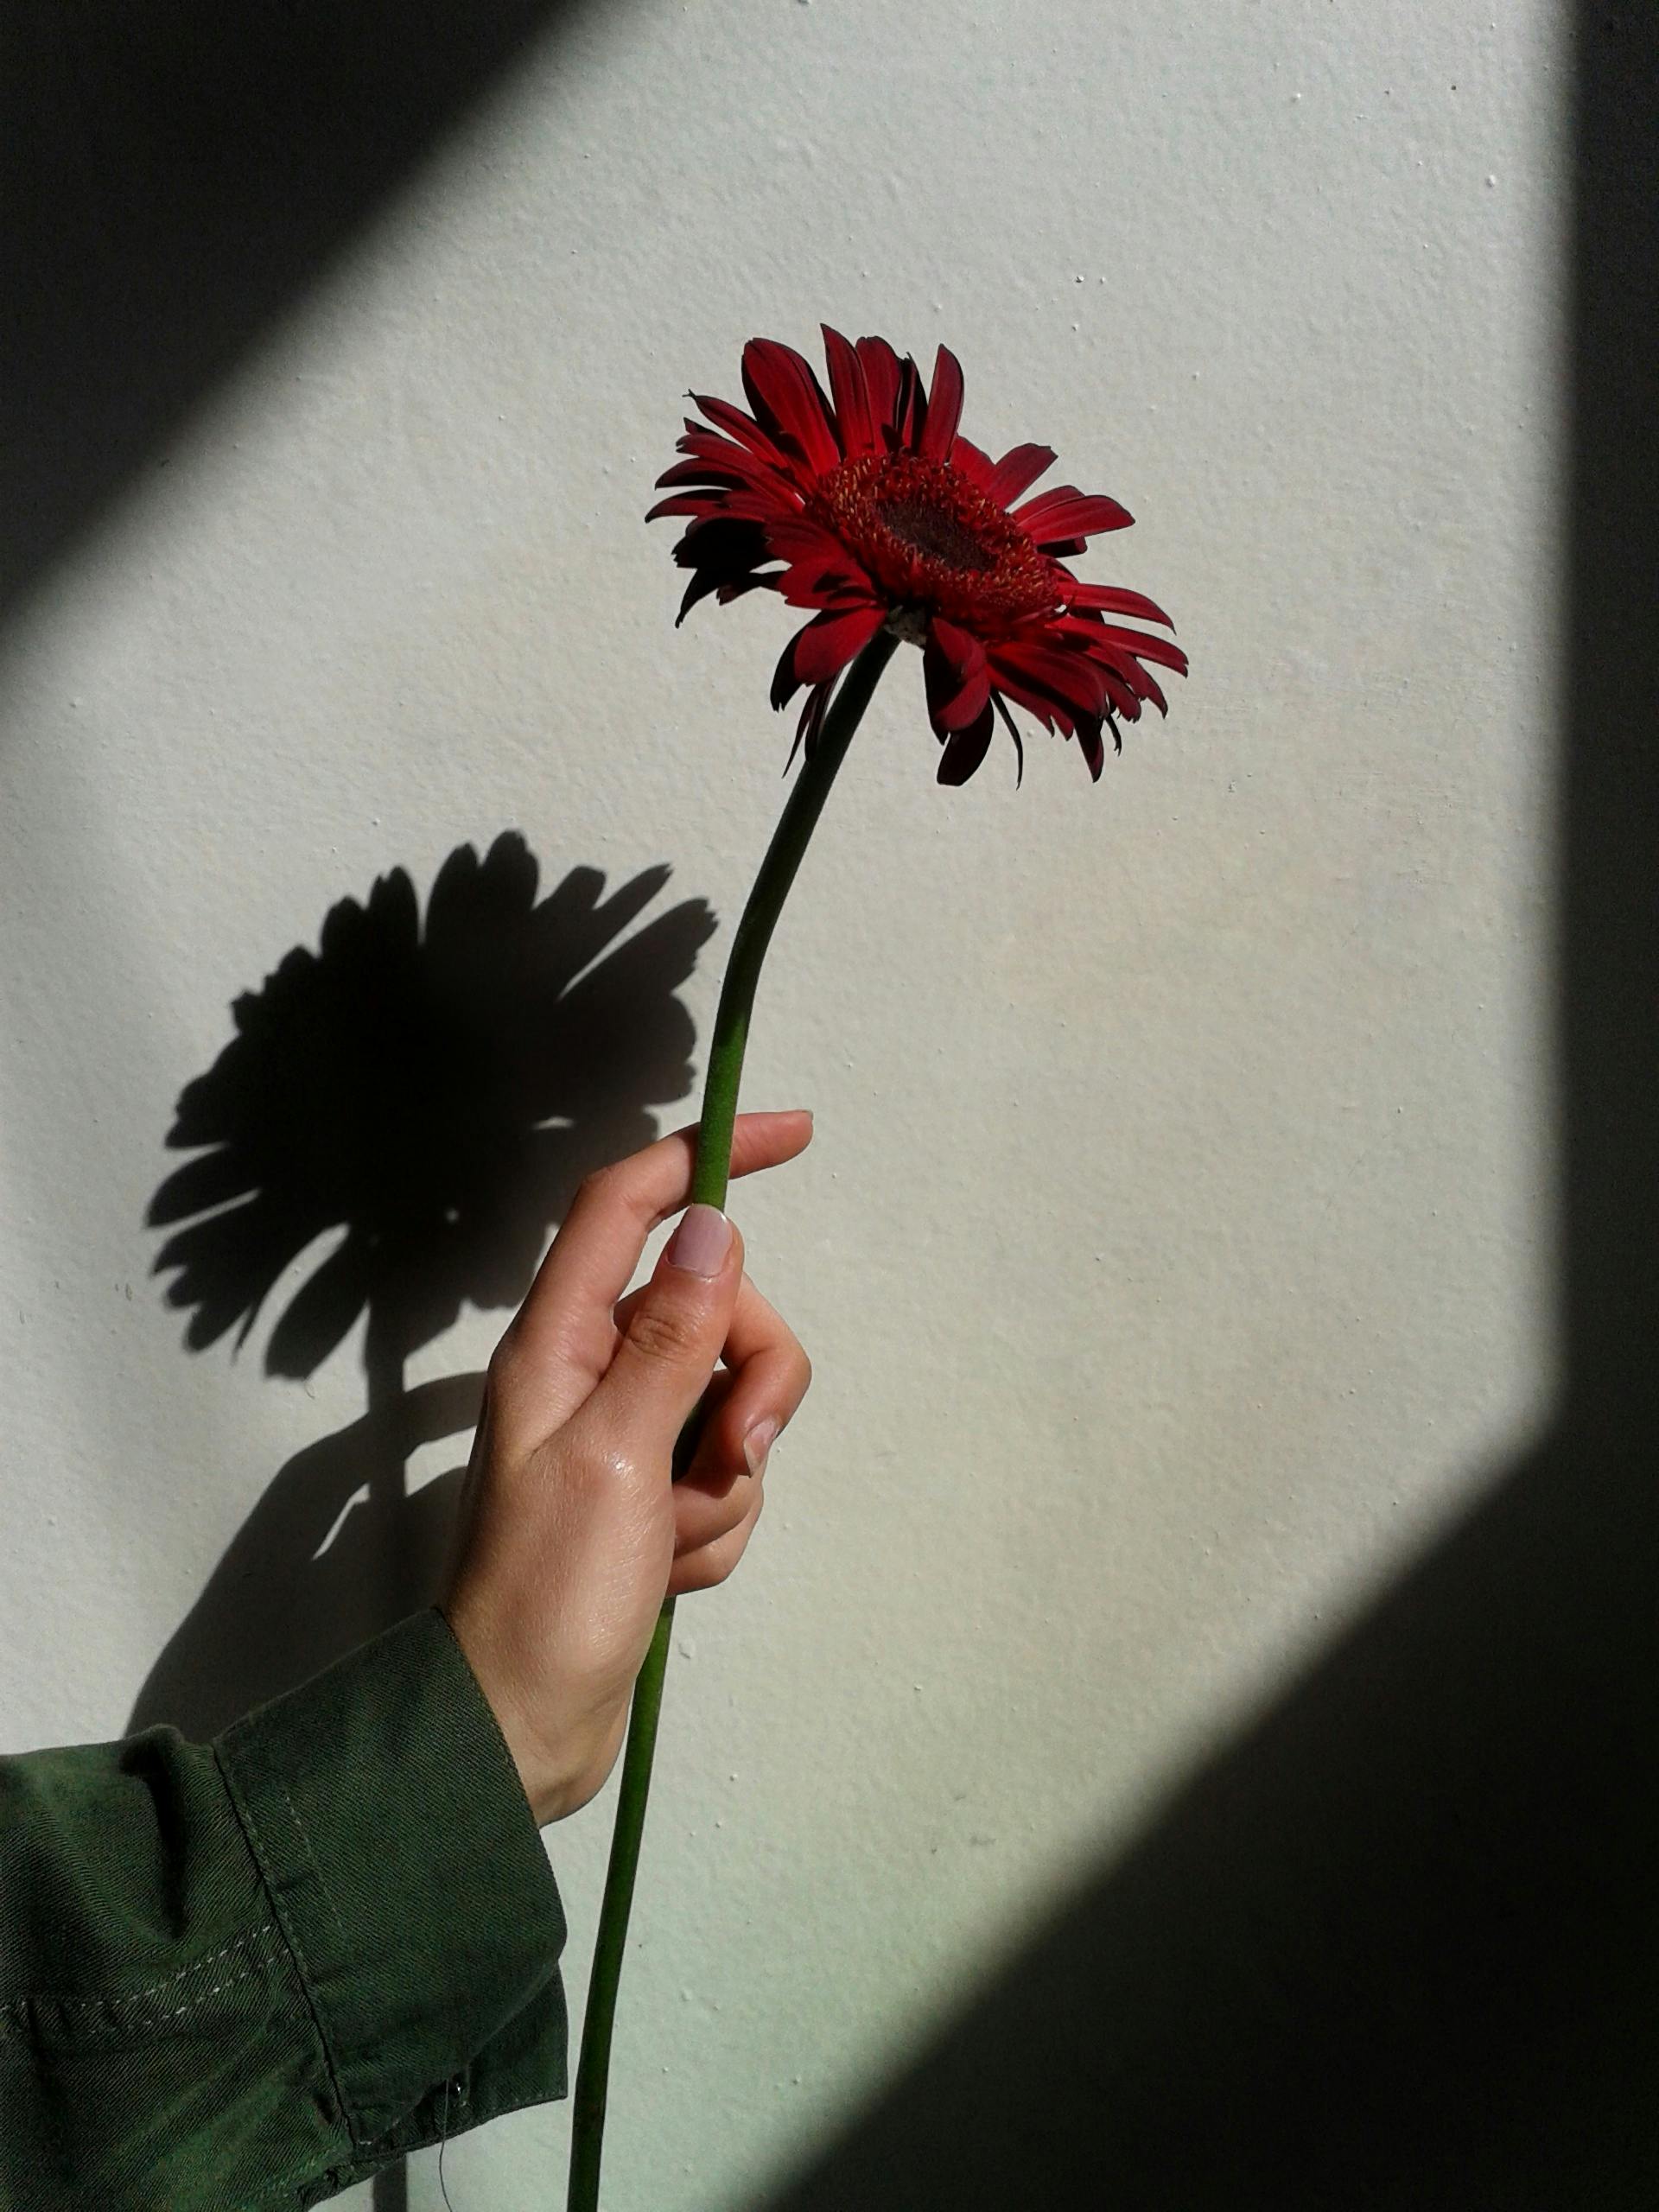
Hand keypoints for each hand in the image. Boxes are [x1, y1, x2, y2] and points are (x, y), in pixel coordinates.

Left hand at [440, 1110, 813, 1824]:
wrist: (522, 1729)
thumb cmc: (547, 1593)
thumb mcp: (617, 1456)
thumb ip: (671, 1338)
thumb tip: (713, 1224)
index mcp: (559, 1342)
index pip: (631, 1205)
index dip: (707, 1155)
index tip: (796, 1133)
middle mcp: (592, 1371)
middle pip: (717, 1311)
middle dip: (747, 1388)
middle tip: (724, 1461)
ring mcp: (626, 1435)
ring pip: (734, 1401)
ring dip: (727, 1477)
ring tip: (677, 1538)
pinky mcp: (652, 1494)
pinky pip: (726, 1474)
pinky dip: (717, 1524)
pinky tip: (672, 1572)